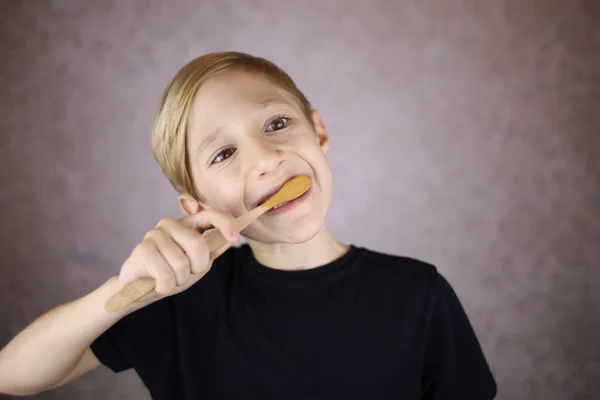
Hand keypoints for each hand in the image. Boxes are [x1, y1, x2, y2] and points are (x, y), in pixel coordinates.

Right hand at [118, 209, 239, 302]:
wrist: (138, 290)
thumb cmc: (171, 273)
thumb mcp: (196, 264)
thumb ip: (211, 250)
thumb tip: (231, 238)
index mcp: (188, 224)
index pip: (211, 214)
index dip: (226, 224)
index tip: (236, 238)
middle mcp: (171, 224)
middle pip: (197, 244)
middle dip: (197, 267)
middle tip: (187, 274)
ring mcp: (155, 234)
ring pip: (181, 263)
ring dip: (179, 280)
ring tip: (169, 279)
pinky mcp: (142, 249)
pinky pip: (166, 275)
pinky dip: (166, 287)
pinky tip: (157, 284)